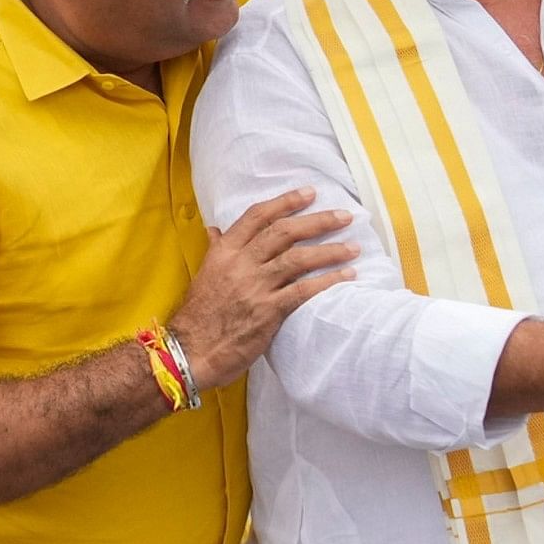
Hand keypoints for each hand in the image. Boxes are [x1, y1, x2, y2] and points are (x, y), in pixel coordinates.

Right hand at [167, 191, 358, 390]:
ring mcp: (255, 287)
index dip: (285, 202)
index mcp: (224, 252)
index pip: (257, 216)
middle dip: (318, 221)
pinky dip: (328, 281)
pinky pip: (303, 290)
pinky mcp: (268, 311)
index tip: (309, 193)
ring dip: (330, 251)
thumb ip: (216, 250)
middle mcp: (241, 264)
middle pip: (284, 232)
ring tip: (353, 247)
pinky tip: (347, 276)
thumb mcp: (204, 274)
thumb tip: (214, 229)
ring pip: (298, 258)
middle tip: (344, 216)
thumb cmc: (198, 315)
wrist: (190, 351)